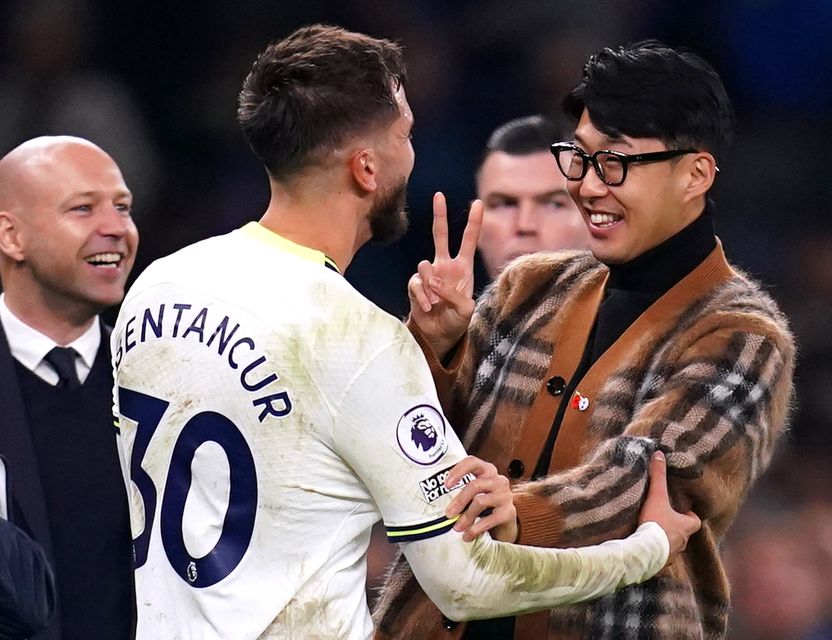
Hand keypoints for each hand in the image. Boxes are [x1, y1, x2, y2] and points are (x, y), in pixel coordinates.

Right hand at [408, 193, 482, 359]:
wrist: (439, 335)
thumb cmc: (457, 321)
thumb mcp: (465, 309)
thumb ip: (453, 293)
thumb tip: (434, 280)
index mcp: (463, 268)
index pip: (469, 240)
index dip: (474, 222)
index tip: (478, 203)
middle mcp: (445, 266)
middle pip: (440, 235)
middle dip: (439, 215)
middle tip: (439, 195)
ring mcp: (429, 275)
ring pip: (424, 265)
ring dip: (431, 285)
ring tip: (436, 302)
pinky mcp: (415, 286)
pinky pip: (416, 284)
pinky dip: (423, 297)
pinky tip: (428, 308)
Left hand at [444, 456, 516, 542]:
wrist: (504, 524)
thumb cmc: (484, 506)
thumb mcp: (474, 494)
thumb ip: (461, 490)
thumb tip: (437, 499)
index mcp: (487, 471)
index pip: (472, 462)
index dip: (458, 471)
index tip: (446, 484)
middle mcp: (498, 480)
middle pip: (474, 485)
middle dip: (459, 501)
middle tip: (448, 514)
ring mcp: (505, 495)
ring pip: (480, 502)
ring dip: (466, 517)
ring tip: (457, 527)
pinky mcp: (509, 512)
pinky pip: (489, 519)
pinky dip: (475, 529)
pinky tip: (468, 536)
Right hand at [639, 451, 700, 563]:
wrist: (645, 551)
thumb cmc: (656, 524)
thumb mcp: (656, 496)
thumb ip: (658, 476)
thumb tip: (659, 454)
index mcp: (686, 527)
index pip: (695, 521)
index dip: (689, 516)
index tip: (682, 511)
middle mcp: (683, 542)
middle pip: (684, 533)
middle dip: (676, 528)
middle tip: (664, 519)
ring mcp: (672, 555)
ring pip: (673, 546)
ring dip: (666, 541)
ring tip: (653, 534)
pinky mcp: (660, 564)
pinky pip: (661, 557)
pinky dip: (656, 552)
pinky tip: (646, 547)